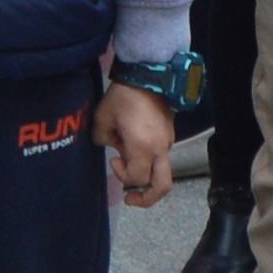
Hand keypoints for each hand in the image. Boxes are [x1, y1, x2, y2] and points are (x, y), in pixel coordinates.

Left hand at [97, 80, 177, 207]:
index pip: (137, 179)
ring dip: (146, 175)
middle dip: (147, 198)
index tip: (113, 160)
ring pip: (163, 171)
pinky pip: (162, 156)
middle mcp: (160, 149)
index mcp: (144, 147)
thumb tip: (110, 145)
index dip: (122, 176)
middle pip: (162, 187)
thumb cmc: (123, 96)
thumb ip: (101, 138)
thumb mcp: (102, 118)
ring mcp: (169, 141)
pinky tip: (136, 146)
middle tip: (131, 199)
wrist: (148, 73)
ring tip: (129, 164)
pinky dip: (150, 160)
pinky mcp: (170, 133)